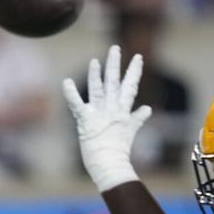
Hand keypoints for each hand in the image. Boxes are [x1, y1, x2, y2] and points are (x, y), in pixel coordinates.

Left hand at [61, 44, 152, 191]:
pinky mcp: (85, 121)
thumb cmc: (119, 151)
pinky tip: (65, 81)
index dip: (134, 72)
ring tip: (94, 61)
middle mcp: (112, 109)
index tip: (138, 57)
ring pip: (98, 90)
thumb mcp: (131, 131)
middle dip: (115, 64)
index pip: (130, 87)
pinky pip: (77, 104)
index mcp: (123, 111)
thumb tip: (148, 109)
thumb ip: (138, 118)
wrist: (110, 166)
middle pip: (114, 83)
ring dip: (96, 75)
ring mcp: (99, 114)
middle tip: (115, 48)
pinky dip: (71, 94)